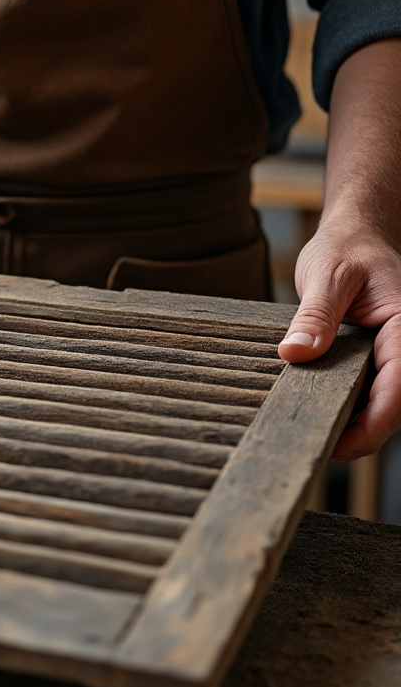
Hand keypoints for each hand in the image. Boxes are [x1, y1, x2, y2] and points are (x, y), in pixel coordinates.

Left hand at [279, 219, 400, 461]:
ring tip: (318, 440)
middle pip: (396, 405)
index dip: (373, 425)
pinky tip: (323, 415)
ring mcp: (397, 353)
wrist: (357, 234)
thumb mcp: (326, 276)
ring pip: (388, 402)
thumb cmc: (346, 249)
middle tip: (320, 452)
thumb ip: (315, 316)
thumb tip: (296, 354)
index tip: (341, 446)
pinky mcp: (382, 357)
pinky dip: (354, 407)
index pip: (399, 388)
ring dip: (360, 424)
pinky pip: (375, 390)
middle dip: (364, 434)